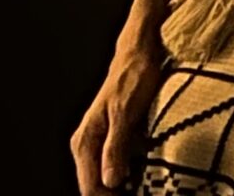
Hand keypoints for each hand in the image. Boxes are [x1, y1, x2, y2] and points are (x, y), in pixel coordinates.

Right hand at [71, 23, 163, 194]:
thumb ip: (116, 148)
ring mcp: (101, 142)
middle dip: (115, 195)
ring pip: (108, 177)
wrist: (140, 52)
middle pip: (97, 186)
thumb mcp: (126, 113)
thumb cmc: (133, 77)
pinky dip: (132, 172)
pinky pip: (119, 164)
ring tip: (146, 188)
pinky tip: (148, 175)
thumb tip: (110, 182)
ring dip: (125, 186)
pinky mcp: (116, 137)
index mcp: (84, 142)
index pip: (90, 187)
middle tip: (143, 193)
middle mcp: (87, 145)